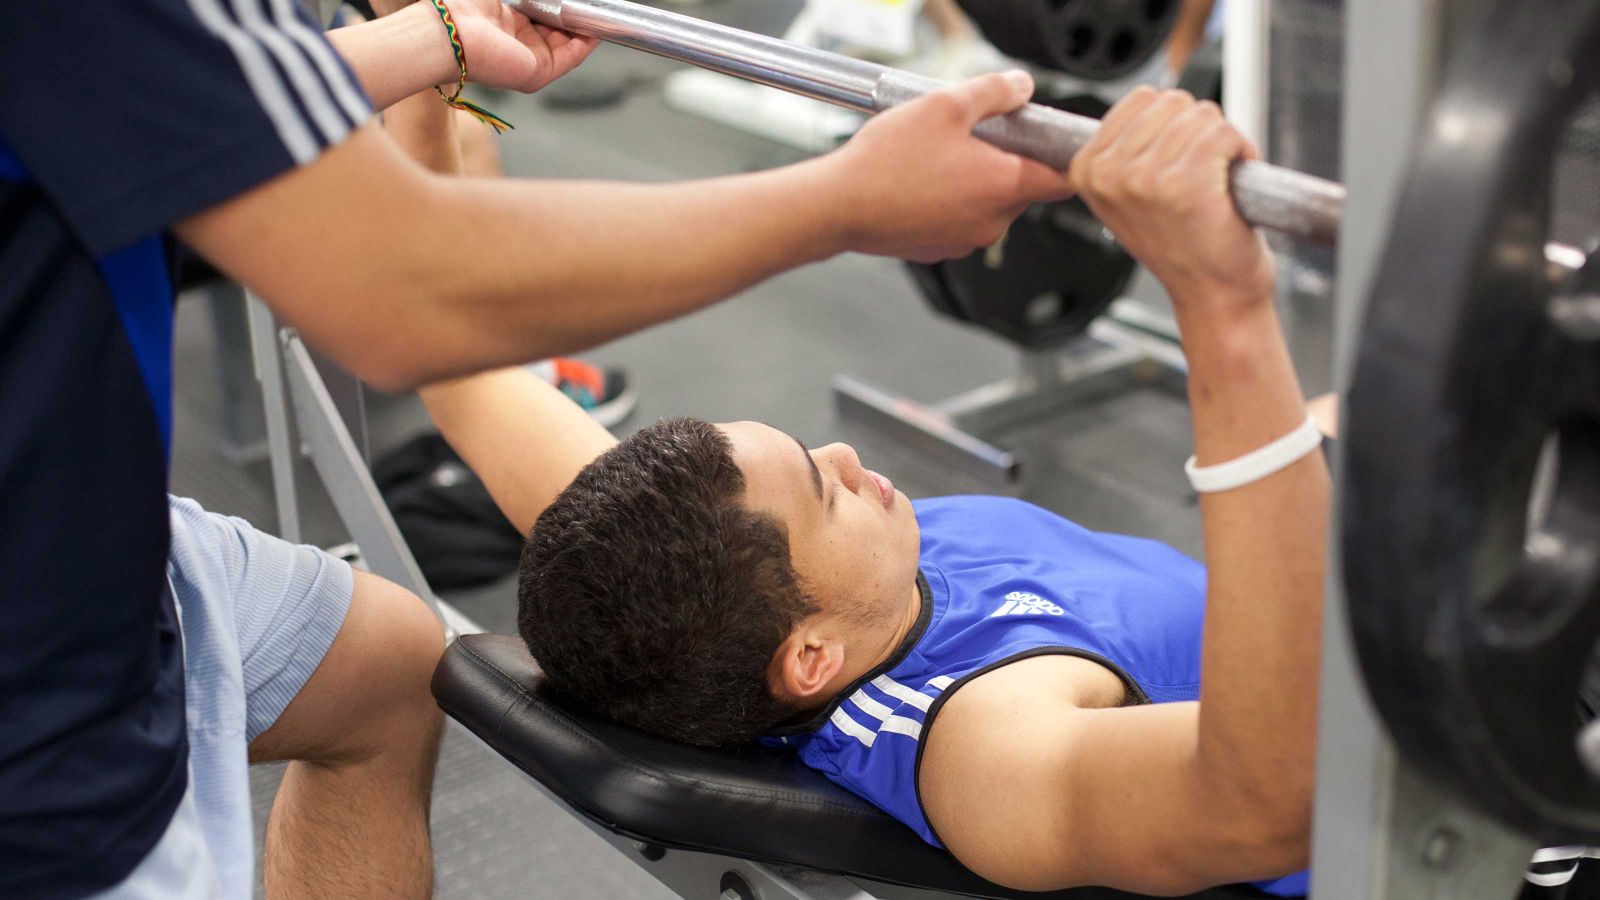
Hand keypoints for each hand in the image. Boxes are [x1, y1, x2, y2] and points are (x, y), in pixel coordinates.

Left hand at [380, 0, 600, 92]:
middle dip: (578, 16)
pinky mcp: (538, 73)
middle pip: (561, 32)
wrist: (448, 32)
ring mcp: (531, 62)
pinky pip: (572, 57)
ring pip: (570, 45)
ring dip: (586, 28)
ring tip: (599, 11)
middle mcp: (521, 47)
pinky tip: (597, 26)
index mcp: (510, 26)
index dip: (564, 7)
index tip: (578, 0)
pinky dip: (587, 42)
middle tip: (593, 3)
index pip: (546, 18)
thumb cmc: (463, 8)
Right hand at [822, 71, 1073, 262]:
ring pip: (987, 205)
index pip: (1064, 178)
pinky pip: (958, 221)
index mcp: (1005, 185)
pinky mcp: (940, 249)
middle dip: (1003, 161)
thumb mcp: (945, 105)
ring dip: (973, 182)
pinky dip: (948, 203)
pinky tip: (919, 183)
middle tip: (971, 136)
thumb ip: (993, 92)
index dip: (1062, 155)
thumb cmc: (887, 162)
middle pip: (1021, 188)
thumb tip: (1020, 86)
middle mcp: (993, 222)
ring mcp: (966, 241)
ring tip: (936, 159)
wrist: (839, 206)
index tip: (1050, 140)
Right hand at [1069, 87, 1274, 318]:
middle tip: (1200, 176)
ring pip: (1201, 114)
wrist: (1213, 294)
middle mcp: (1110, 173)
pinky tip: (1230, 186)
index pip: (1141, 98)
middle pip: (1173, 101)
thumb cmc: (1183, 246)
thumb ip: (1125, 151)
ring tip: (1214, 185)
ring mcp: (1145, 178)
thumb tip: (1149, 101)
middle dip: (1198, 130)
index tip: (1173, 163)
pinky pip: (1225, 132)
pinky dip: (1241, 152)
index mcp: (1087, 169)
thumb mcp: (1128, 198)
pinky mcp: (1186, 183)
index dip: (1172, 124)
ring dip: (1221, 143)